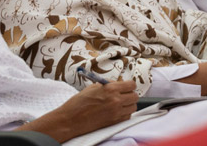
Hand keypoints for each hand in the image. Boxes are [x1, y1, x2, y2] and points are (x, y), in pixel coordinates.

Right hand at [20, 80, 137, 141]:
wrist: (71, 119)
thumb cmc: (79, 102)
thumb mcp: (93, 87)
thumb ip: (108, 85)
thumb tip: (118, 84)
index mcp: (110, 89)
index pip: (131, 85)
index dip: (129, 85)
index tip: (126, 86)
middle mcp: (116, 100)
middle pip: (135, 96)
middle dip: (130, 94)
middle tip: (123, 94)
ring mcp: (116, 112)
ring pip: (133, 107)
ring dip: (129, 104)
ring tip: (120, 103)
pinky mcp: (115, 122)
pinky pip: (128, 116)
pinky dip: (125, 113)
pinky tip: (117, 111)